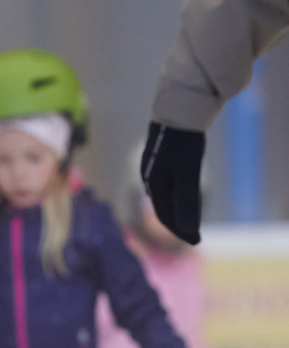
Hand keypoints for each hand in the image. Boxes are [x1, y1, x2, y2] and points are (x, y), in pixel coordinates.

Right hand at [140, 122, 205, 245]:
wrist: (178, 106)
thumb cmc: (183, 141)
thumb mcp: (188, 173)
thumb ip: (187, 201)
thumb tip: (188, 229)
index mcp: (153, 184)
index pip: (166, 216)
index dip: (181, 231)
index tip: (197, 242)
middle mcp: (149, 177)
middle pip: (163, 207)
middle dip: (178, 223)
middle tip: (194, 234)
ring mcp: (153, 166)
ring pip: (165, 195)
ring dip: (177, 209)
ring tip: (191, 217)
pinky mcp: (160, 156)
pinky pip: (167, 183)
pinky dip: (177, 194)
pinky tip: (185, 192)